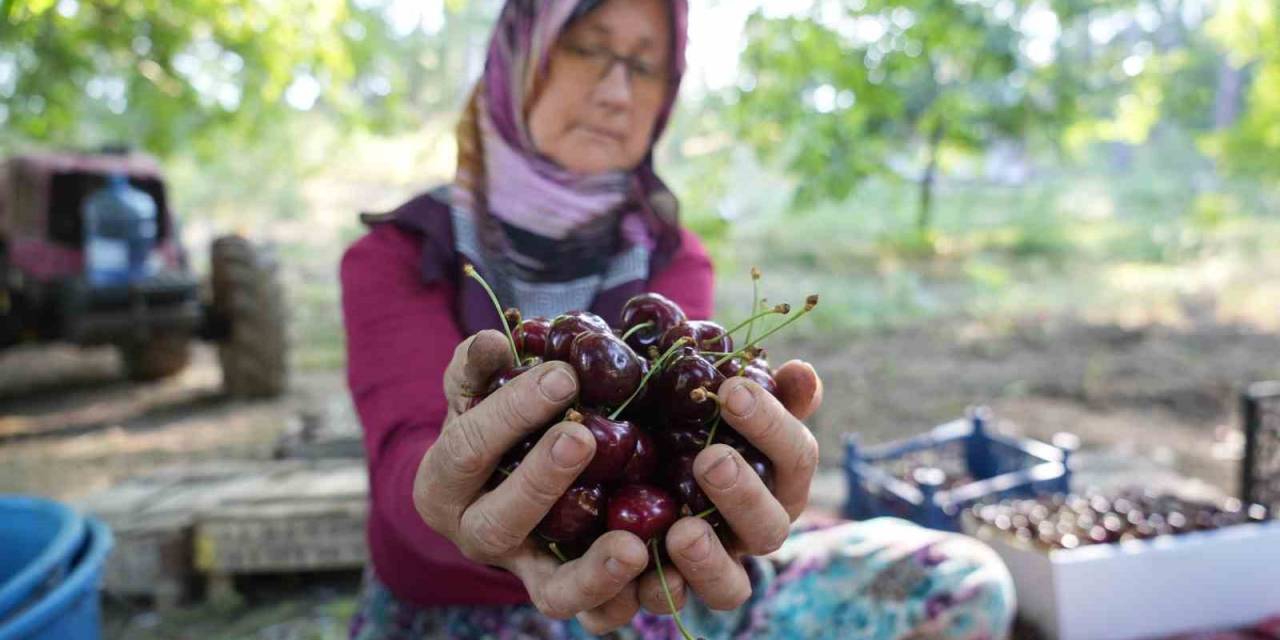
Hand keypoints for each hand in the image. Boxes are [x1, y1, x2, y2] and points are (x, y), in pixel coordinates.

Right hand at [413, 330, 651, 633]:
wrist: (508, 469)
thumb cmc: (497, 420)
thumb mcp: (480, 390)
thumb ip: (480, 367)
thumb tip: (493, 342)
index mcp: (443, 485)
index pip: (467, 450)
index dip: (510, 413)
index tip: (563, 375)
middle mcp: (476, 537)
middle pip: (500, 523)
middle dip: (541, 480)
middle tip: (583, 438)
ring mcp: (525, 572)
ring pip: (551, 590)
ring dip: (592, 571)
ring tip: (633, 545)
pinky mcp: (570, 593)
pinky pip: (595, 612)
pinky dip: (624, 596)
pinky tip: (660, 565)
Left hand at [636, 360, 823, 613]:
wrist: (623, 472)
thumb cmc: (684, 425)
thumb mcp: (715, 402)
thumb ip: (757, 389)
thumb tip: (801, 371)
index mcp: (775, 481)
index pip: (794, 456)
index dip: (771, 425)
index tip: (732, 390)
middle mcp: (751, 531)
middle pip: (769, 527)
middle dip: (743, 494)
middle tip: (710, 459)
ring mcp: (713, 569)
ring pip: (729, 587)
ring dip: (709, 561)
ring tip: (682, 532)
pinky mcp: (664, 592)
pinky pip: (666, 606)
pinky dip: (652, 592)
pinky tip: (630, 562)